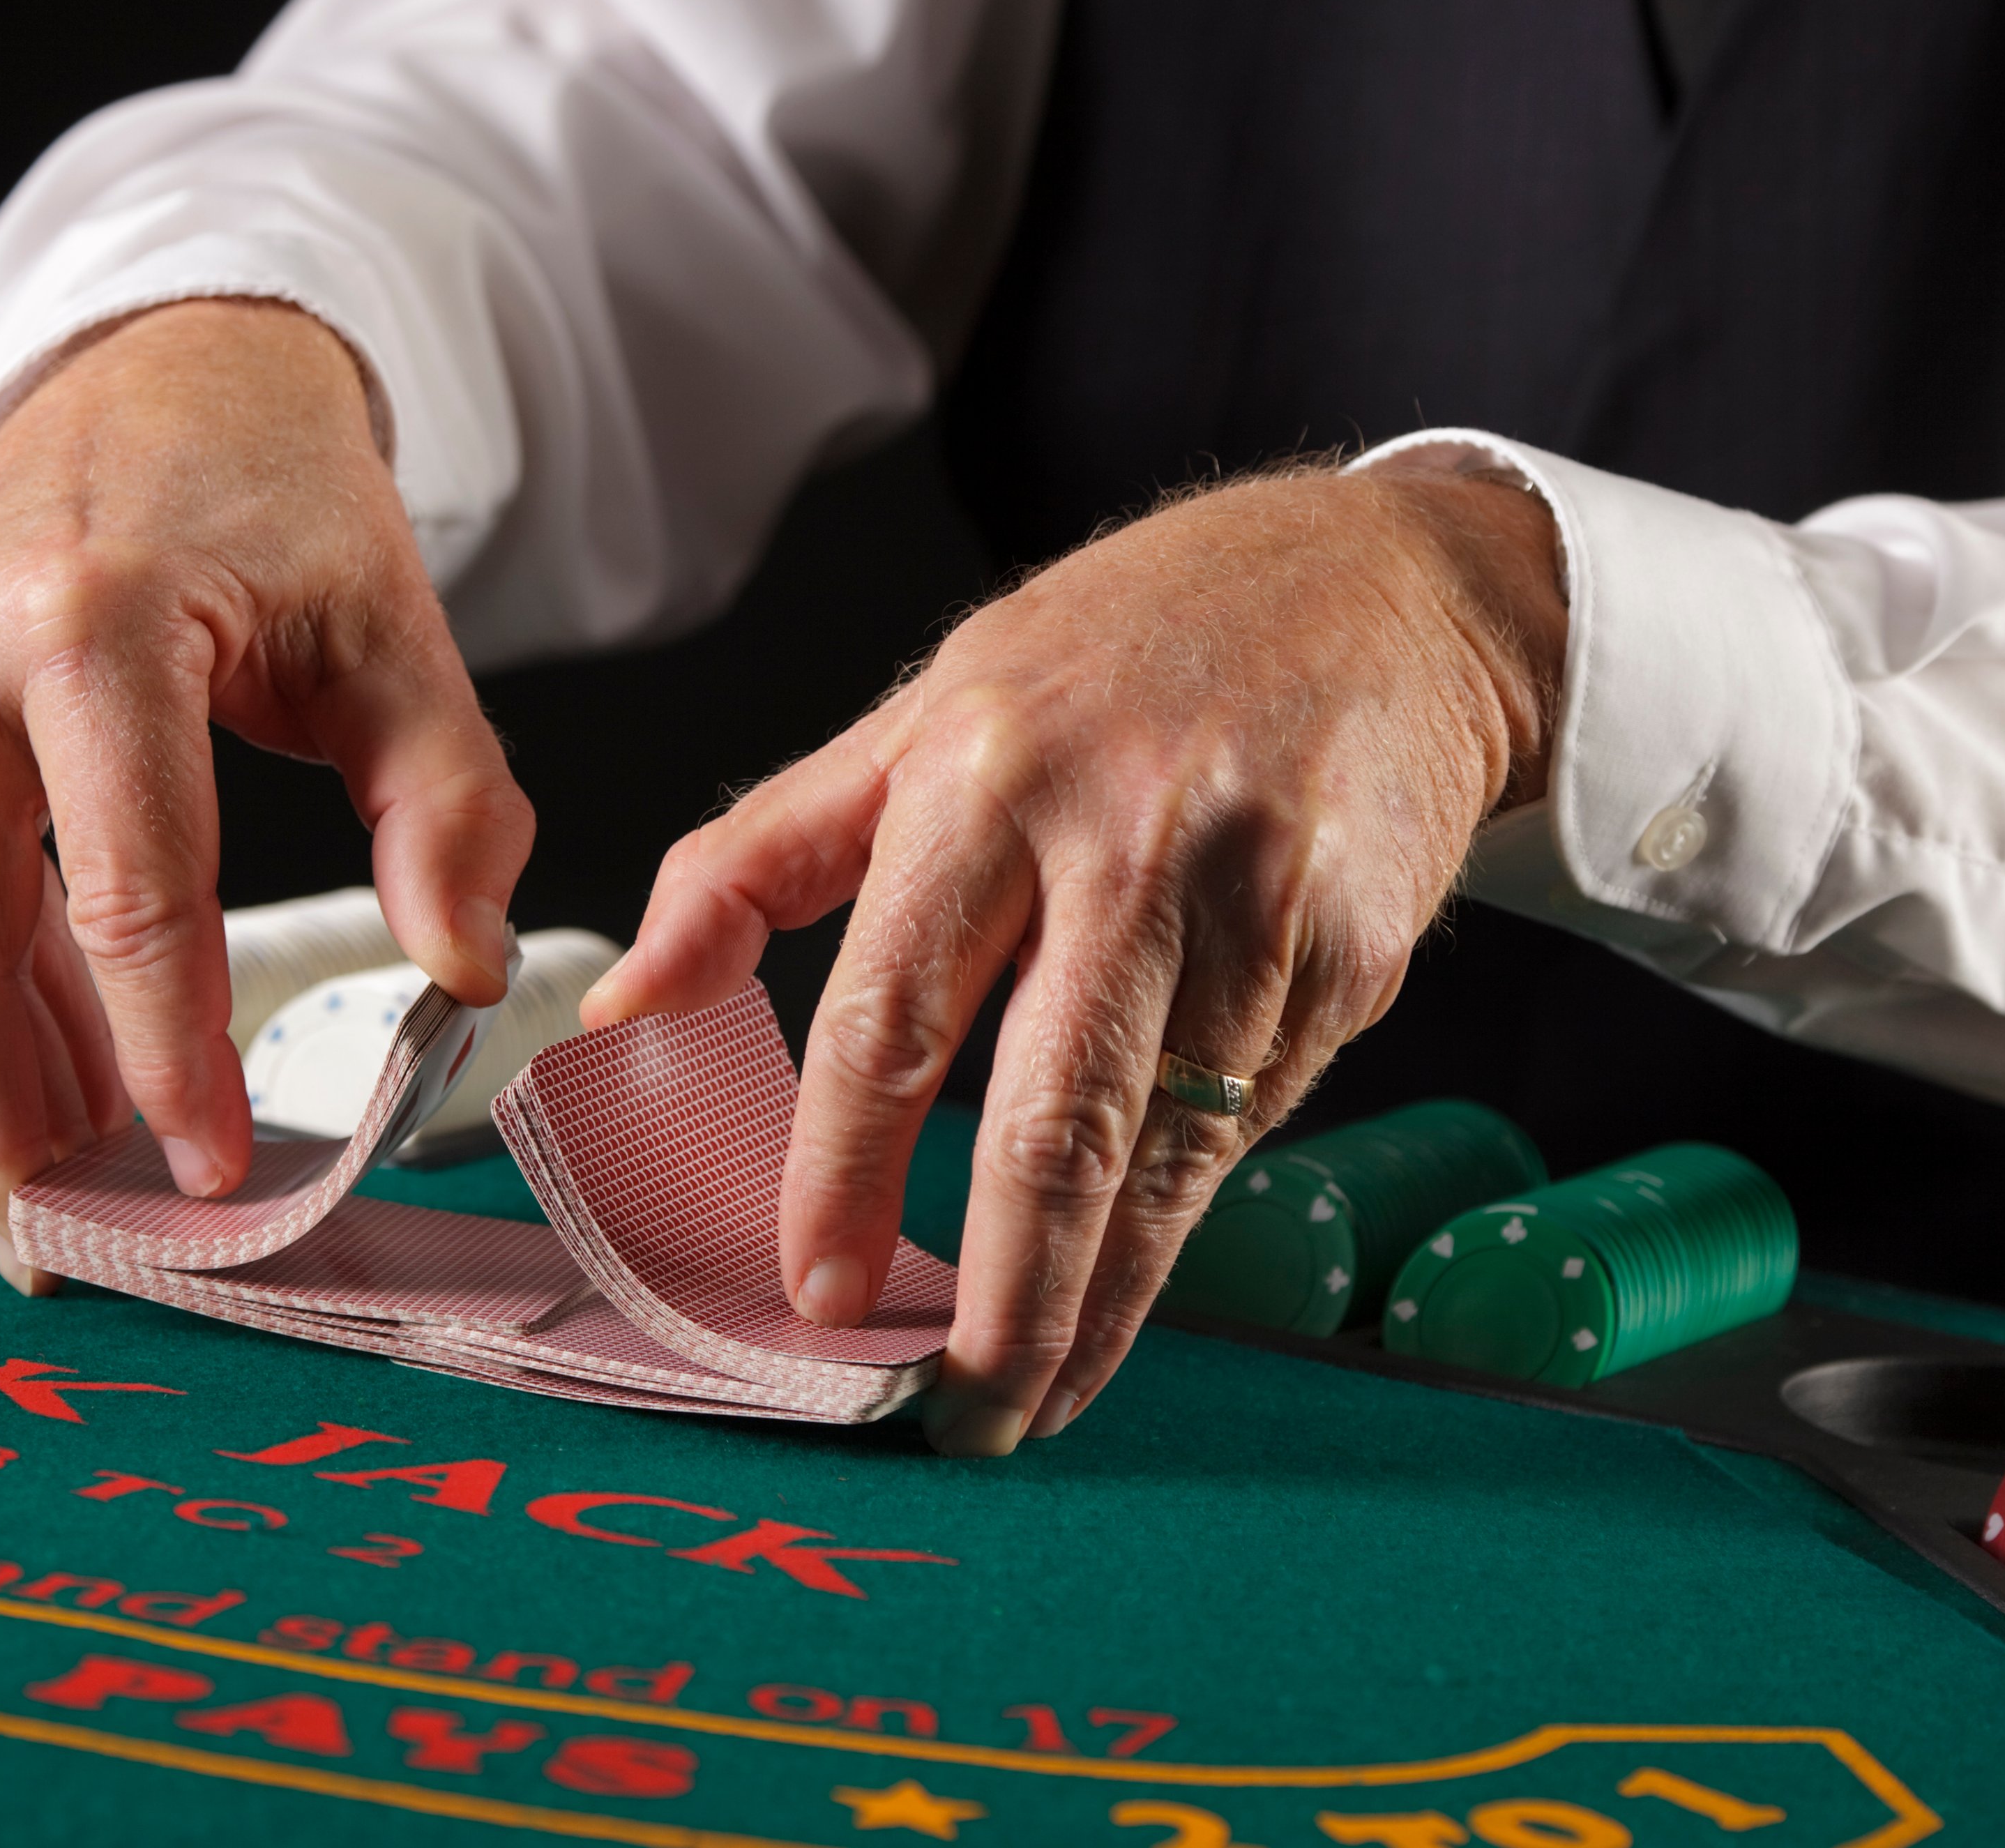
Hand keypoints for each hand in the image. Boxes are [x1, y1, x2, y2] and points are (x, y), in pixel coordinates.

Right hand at [0, 300, 530, 1292]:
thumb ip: (448, 809)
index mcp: (89, 619)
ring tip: (65, 1189)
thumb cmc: (289, 499)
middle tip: (68, 1243)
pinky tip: (58, 1075)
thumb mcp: (401, 638)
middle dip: (4, 1112)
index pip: (128, 888)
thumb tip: (458, 976)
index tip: (217, 1173)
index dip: (172, 1051)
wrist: (170, 366)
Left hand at [584, 458, 1564, 1453]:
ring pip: (1167, 1152)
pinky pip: (1252, 1115)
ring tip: (1043, 1391)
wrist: (1379, 589)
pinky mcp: (1359, 952)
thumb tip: (625, 1011)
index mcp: (984, 772)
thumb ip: (760, 863)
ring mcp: (1259, 900)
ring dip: (1104, 1297)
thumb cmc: (1121, 653)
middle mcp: (1126, 837)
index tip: (818, 1290)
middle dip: (1008, 1299)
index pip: (891, 1010)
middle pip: (1053, 1119)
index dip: (847, 1171)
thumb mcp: (921, 716)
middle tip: (961, 1414)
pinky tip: (1139, 1261)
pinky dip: (1187, 1205)